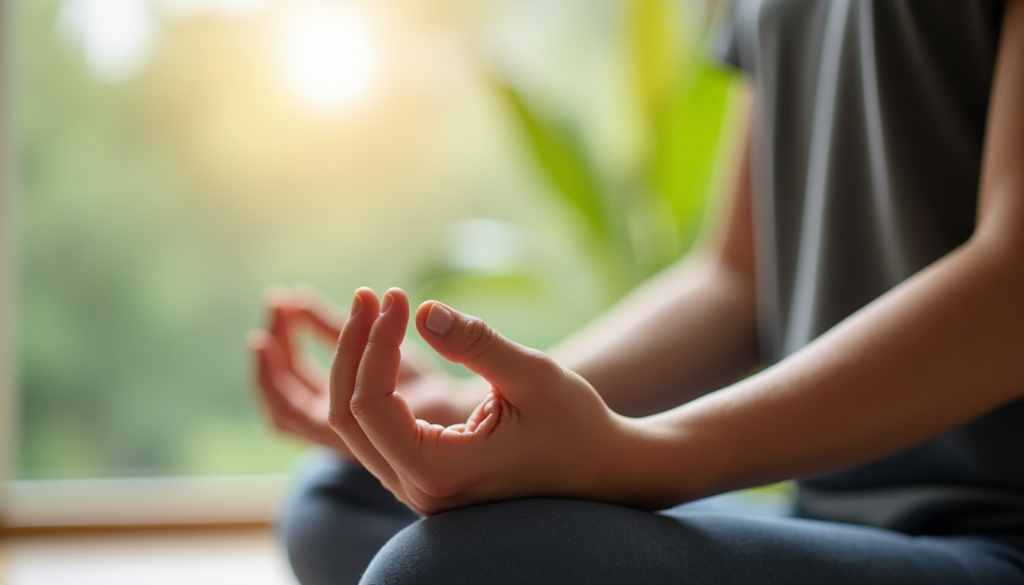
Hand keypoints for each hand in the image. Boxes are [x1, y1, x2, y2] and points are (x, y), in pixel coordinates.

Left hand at [327, 287, 636, 514]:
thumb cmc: (576, 425)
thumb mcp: (533, 375)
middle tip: (372, 295)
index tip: (396, 296)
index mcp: (440, 474)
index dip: (374, 344)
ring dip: (358, 363)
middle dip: (353, 348)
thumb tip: (421, 311)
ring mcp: (416, 488)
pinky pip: (375, 429)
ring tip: (373, 309)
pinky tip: (384, 340)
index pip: (371, 406)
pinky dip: (373, 382)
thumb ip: (476, 343)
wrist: (603, 468)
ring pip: (355, 425)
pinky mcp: (423, 474)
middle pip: (349, 417)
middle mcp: (418, 491)